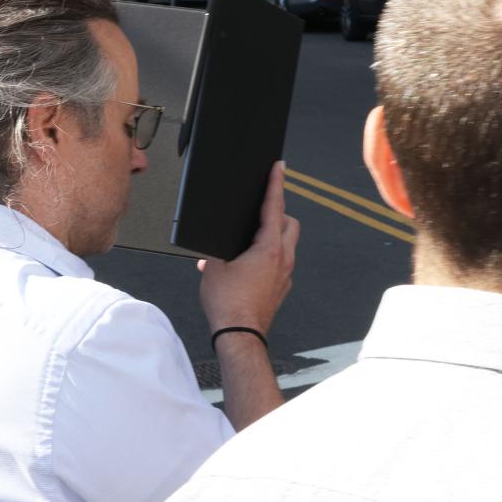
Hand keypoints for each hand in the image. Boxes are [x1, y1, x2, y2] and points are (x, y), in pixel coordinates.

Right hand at [199, 161, 298, 335]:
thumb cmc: (227, 302)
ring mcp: (285, 274)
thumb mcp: (212, 267)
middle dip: (278, 212)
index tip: (279, 167)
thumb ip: (214, 251)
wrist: (240, 334)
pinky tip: (246, 267)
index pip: (274, 207)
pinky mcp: (282, 288)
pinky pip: (280, 264)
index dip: (275, 184)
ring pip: (287, 244)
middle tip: (261, 211)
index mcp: (268, 248)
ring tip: (248, 243)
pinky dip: (268, 257)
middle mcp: (283, 258)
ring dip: (272, 237)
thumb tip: (211, 249)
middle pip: (290, 223)